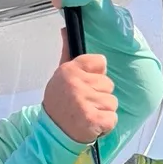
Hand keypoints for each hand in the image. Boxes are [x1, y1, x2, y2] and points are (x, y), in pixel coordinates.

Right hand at [42, 29, 116, 143]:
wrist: (50, 134)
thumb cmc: (59, 105)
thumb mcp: (60, 76)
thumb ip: (67, 53)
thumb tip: (65, 28)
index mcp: (70, 70)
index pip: (100, 62)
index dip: (96, 77)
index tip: (86, 87)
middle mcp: (76, 84)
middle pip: (108, 84)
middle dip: (100, 97)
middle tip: (84, 105)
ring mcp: (84, 102)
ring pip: (112, 102)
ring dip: (103, 112)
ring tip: (87, 116)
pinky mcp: (92, 119)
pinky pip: (112, 118)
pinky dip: (105, 126)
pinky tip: (92, 126)